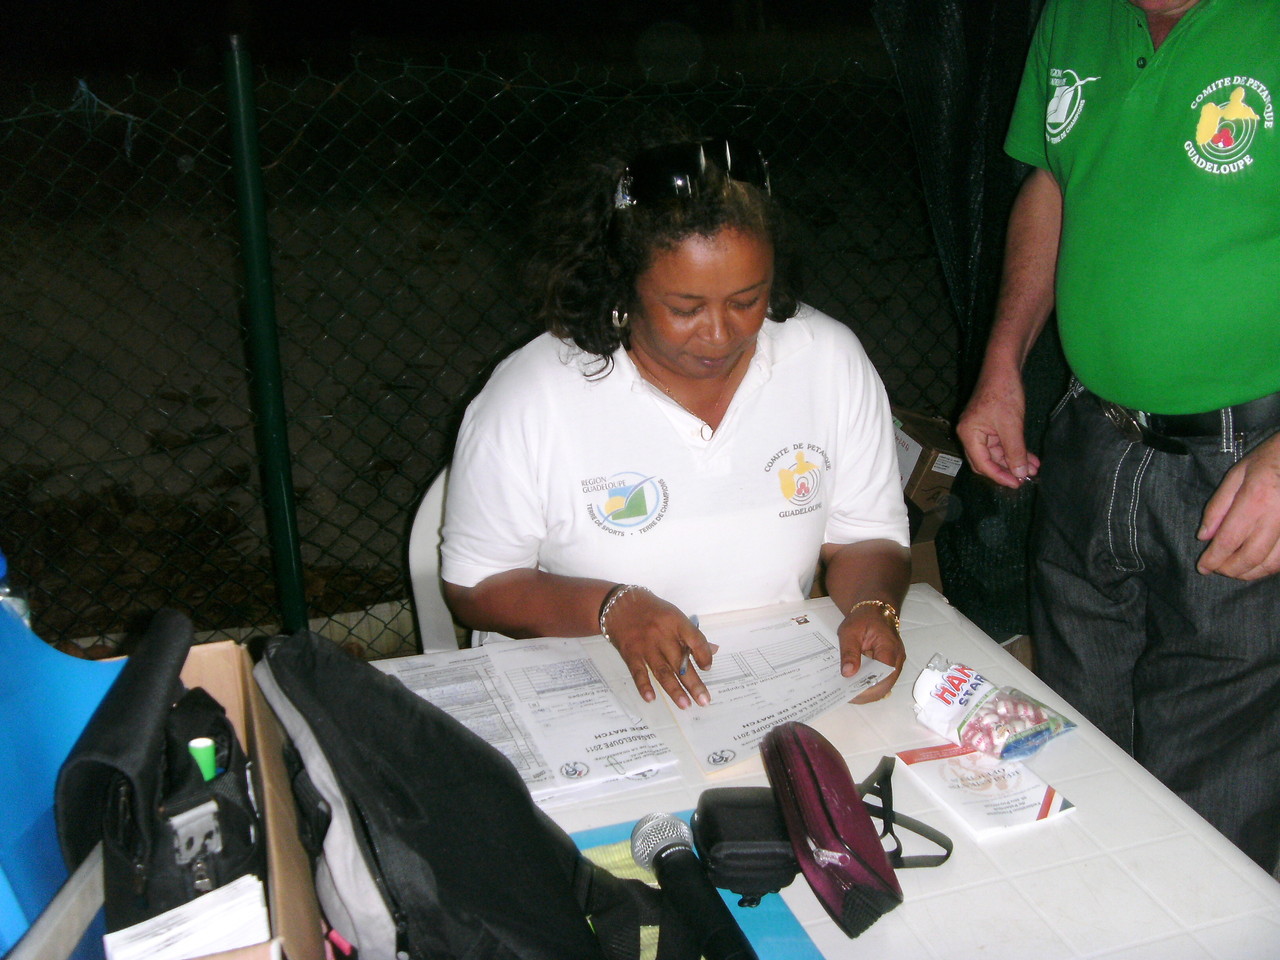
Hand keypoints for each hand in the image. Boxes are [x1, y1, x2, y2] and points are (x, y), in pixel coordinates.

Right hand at [603, 588, 715, 707]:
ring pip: (662, 671)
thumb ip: (692, 635)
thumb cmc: (651, 610)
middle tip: (704, 700)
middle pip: (680, 662)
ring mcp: (645, 645)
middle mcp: (662, 634)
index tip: (707, 668)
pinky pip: (638, 672)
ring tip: (685, 705)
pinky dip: (644, 686)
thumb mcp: (674, 616)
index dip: (704, 655)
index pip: (696, 640)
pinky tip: (651, 699)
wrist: (618, 604)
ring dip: (674, 690)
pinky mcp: (630, 653)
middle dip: (693, 683)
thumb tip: (713, 650)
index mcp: (676, 621)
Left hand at [839, 603, 905, 703]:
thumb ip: (849, 651)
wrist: (875, 611)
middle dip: (865, 694)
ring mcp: (894, 664)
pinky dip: (868, 686)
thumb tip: (848, 673)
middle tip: (844, 695)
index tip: (850, 692)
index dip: (868, 688)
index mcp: (890, 649)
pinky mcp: (889, 666)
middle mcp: (896, 660)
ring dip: (866, 692)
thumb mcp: (850, 631)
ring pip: (883, 686)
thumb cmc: (864, 619)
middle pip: (885, 686)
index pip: (883, 676)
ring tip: (846, 693)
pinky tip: (853, 686)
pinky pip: (880, 681)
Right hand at [956, 370, 1040, 488]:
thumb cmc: (1003, 393)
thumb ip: (1015, 451)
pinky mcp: (991, 424)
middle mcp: (971, 434)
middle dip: (1007, 470)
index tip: (1017, 483)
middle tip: (1024, 478)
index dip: (999, 476)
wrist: (1004, 368)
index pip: (982, 464)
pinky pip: (1002, 443)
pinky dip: (1015, 450)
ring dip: (1014, 460)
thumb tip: (1019, 473)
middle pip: (987, 461)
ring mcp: (980, 429)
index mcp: (969, 434)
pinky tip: (1029, 457)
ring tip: (1032, 468)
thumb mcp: (1012, 425)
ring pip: (996, 453)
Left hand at [1197, 432, 1279, 579]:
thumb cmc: (1269, 460)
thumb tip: (1204, 536)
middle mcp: (1276, 518)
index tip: (1202, 567)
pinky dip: (1269, 568)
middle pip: (1250, 557)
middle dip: (1229, 570)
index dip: (1213, 559)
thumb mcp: (1236, 474)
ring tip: (1234, 571)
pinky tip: (1256, 566)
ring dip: (1249, 573)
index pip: (1229, 540)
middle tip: (1216, 569)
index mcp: (1254, 501)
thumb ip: (1218, 506)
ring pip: (1271, 564)